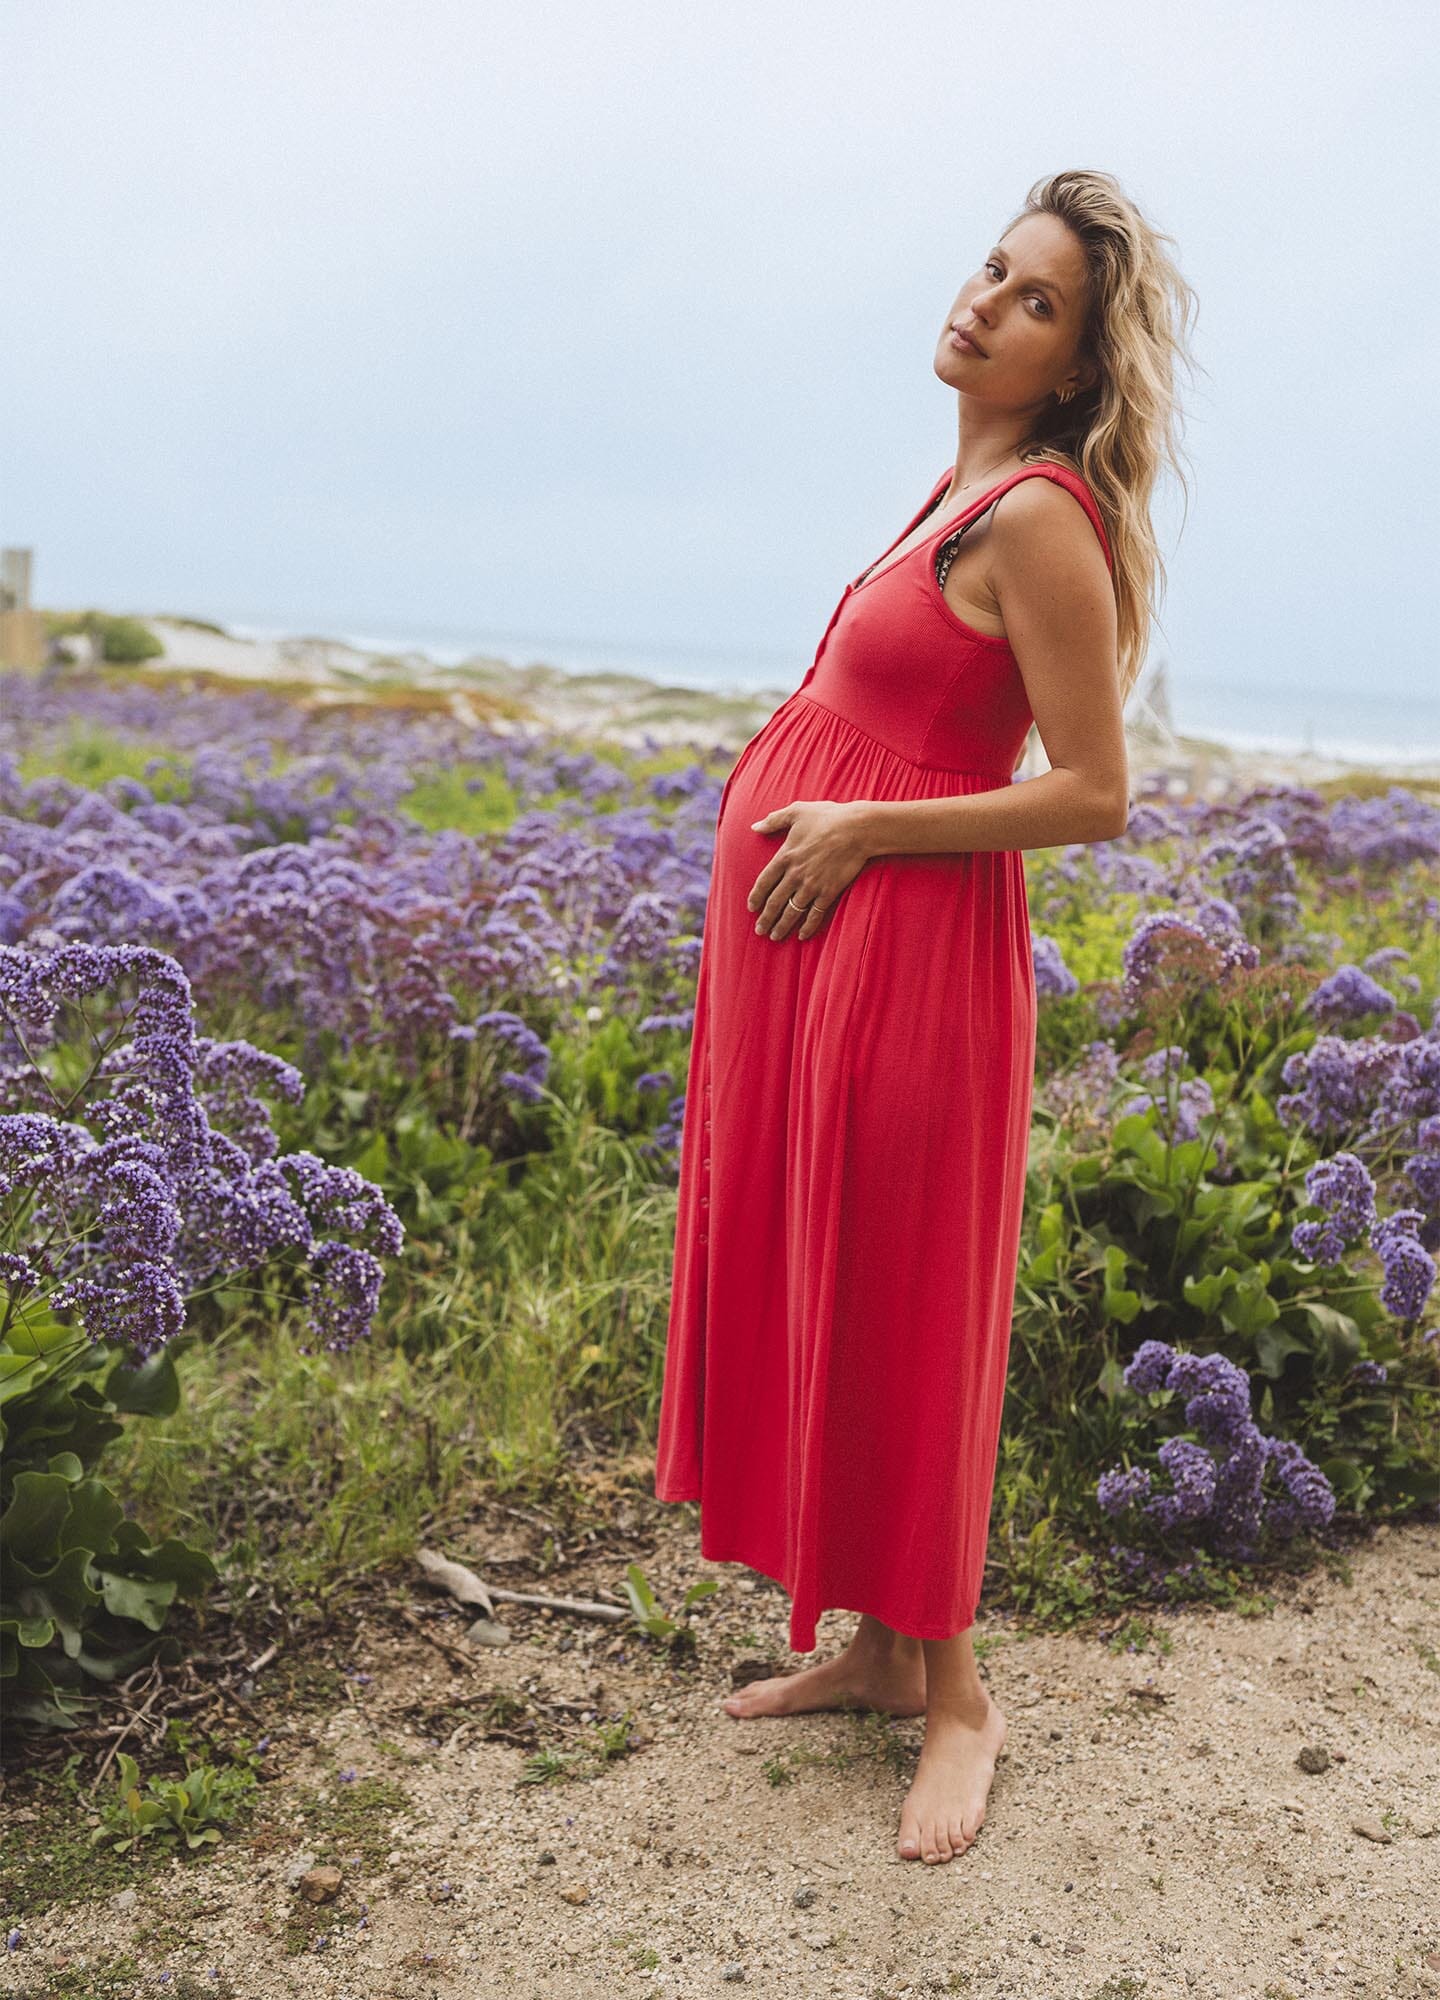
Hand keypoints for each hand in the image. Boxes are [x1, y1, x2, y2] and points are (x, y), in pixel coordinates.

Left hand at [746, 799, 870, 940]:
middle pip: (775, 902)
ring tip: (775, 936)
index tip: (751, 908)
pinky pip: (815, 914)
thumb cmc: (828, 817)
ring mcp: (812, 885)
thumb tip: (754, 826)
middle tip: (760, 930)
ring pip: (792, 911)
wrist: (857, 829)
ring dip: (782, 926)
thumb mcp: (797, 811)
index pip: (764, 882)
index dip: (756, 897)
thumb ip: (774, 820)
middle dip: (765, 918)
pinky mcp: (829, 892)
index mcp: (785, 856)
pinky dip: (808, 926)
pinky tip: (802, 935)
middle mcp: (795, 874)